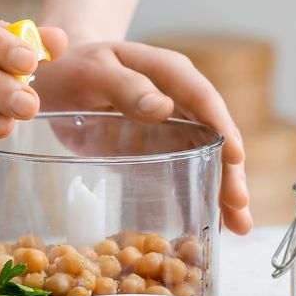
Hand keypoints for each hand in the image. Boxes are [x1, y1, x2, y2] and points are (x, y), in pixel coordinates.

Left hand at [33, 41, 251, 234]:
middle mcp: (179, 98)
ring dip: (223, 191)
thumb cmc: (70, 69)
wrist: (57, 79)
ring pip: (207, 158)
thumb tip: (163, 109)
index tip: (235, 158)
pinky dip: (198, 196)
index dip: (222, 128)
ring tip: (239, 227)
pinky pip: (186, 171)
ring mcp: (173, 125)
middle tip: (239, 207)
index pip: (203, 99)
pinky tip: (212, 224)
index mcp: (167, 71)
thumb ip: (124, 87)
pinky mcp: (161, 148)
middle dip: (230, 171)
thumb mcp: (90, 72)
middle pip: (214, 135)